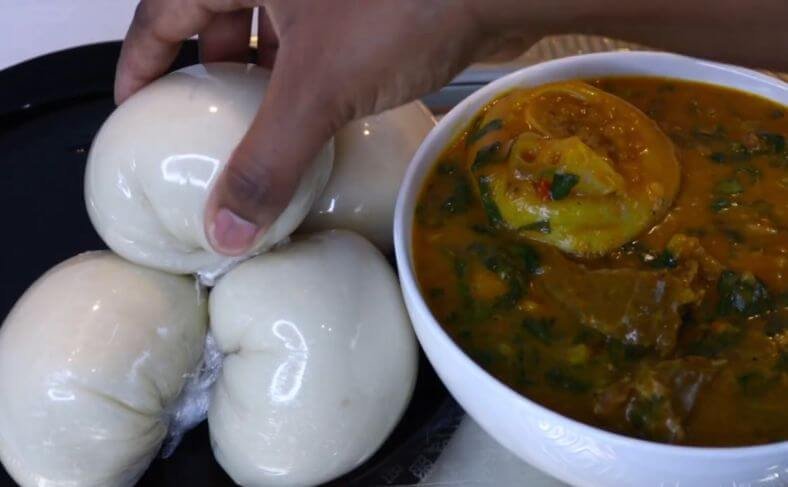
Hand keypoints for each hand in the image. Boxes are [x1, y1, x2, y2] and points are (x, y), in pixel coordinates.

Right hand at [115, 0, 528, 254]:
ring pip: (272, 35)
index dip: (140, 59)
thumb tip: (227, 228)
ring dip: (263, 83)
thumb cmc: (405, 3)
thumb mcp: (318, 88)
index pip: (162, 9)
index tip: (133, 106)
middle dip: (209, 77)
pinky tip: (314, 120)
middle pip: (218, 20)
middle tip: (202, 130)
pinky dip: (306, 81)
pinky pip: (315, 44)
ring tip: (259, 135)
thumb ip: (267, 161)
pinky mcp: (361, 8)